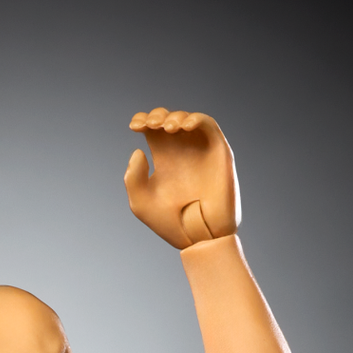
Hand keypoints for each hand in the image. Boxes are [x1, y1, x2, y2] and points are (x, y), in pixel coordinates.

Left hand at [124, 109, 239, 248]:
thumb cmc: (169, 224)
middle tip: (150, 125)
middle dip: (157, 116)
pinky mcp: (218, 152)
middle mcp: (182, 152)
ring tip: (167, 128)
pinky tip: (184, 126)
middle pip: (168, 120)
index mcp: (164, 160)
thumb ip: (133, 178)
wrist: (197, 237)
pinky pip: (209, 127)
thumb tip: (139, 151)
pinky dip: (197, 119)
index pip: (153, 131)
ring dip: (176, 117)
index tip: (134, 126)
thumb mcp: (141, 203)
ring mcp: (200, 150)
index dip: (143, 121)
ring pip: (188, 119)